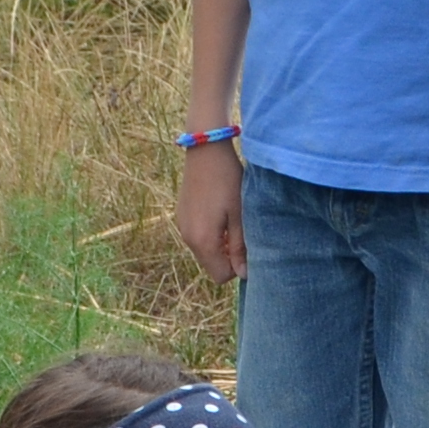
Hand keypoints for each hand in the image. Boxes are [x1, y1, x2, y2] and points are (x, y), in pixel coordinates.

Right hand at [175, 140, 247, 280]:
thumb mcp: (240, 215)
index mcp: (203, 241)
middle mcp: (188, 238)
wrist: (206, 151)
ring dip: (219, 245)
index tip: (246, 248)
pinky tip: (219, 212)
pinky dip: (210, 234)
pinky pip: (197, 237)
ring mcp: (182, 227)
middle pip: (211, 265)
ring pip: (204, 251)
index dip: (236, 268)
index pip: (220, 276)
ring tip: (231, 221)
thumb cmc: (228, 181)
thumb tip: (243, 274)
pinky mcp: (181, 216)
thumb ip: (239, 247)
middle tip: (241, 233)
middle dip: (227, 258)